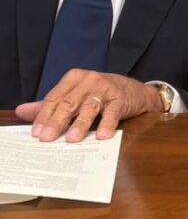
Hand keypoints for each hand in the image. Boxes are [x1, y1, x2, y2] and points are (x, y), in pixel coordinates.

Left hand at [15, 69, 163, 142]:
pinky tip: (102, 135)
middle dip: (57, 121)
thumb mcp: (75, 95)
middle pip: (69, 102)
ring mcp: (106, 89)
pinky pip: (113, 112)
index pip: (55, 97)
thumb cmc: (101, 94)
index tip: (37, 132)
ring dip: (80, 124)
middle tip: (48, 138)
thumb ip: (51, 104)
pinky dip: (107, 124)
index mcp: (74, 78)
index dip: (44, 115)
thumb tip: (22, 111)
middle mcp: (89, 80)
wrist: (135, 90)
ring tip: (72, 139)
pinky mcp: (121, 99)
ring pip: (89, 108)